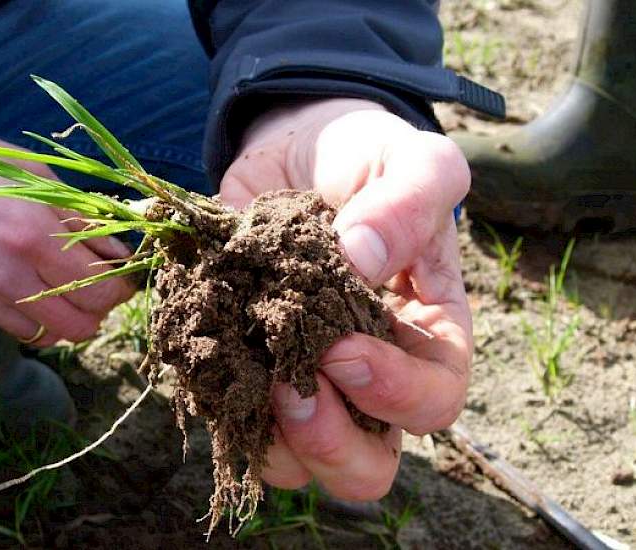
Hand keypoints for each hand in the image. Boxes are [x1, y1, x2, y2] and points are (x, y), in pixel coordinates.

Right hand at [0, 104, 134, 345]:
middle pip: (81, 326)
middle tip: (96, 287)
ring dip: (63, 316)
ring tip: (57, 286)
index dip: (121, 288)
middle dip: (98, 311)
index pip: (102, 290)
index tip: (121, 276)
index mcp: (33, 235)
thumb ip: (79, 218)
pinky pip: (9, 325)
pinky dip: (26, 313)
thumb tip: (116, 252)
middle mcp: (9, 276)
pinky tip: (16, 281)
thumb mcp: (31, 174)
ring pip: (47, 335)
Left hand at [220, 98, 472, 499]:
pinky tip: (203, 354)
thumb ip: (408, 201)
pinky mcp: (244, 366)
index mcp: (425, 336)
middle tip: (291, 390)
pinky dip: (214, 401)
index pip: (433, 402)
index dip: (395, 395)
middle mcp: (367, 376)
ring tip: (245, 375)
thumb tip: (359, 259)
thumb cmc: (367, 157)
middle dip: (330, 444)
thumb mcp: (408, 158)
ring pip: (295, 462)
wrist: (296, 148)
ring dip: (267, 438)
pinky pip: (230, 418)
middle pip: (367, 466)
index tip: (344, 350)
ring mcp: (303, 379)